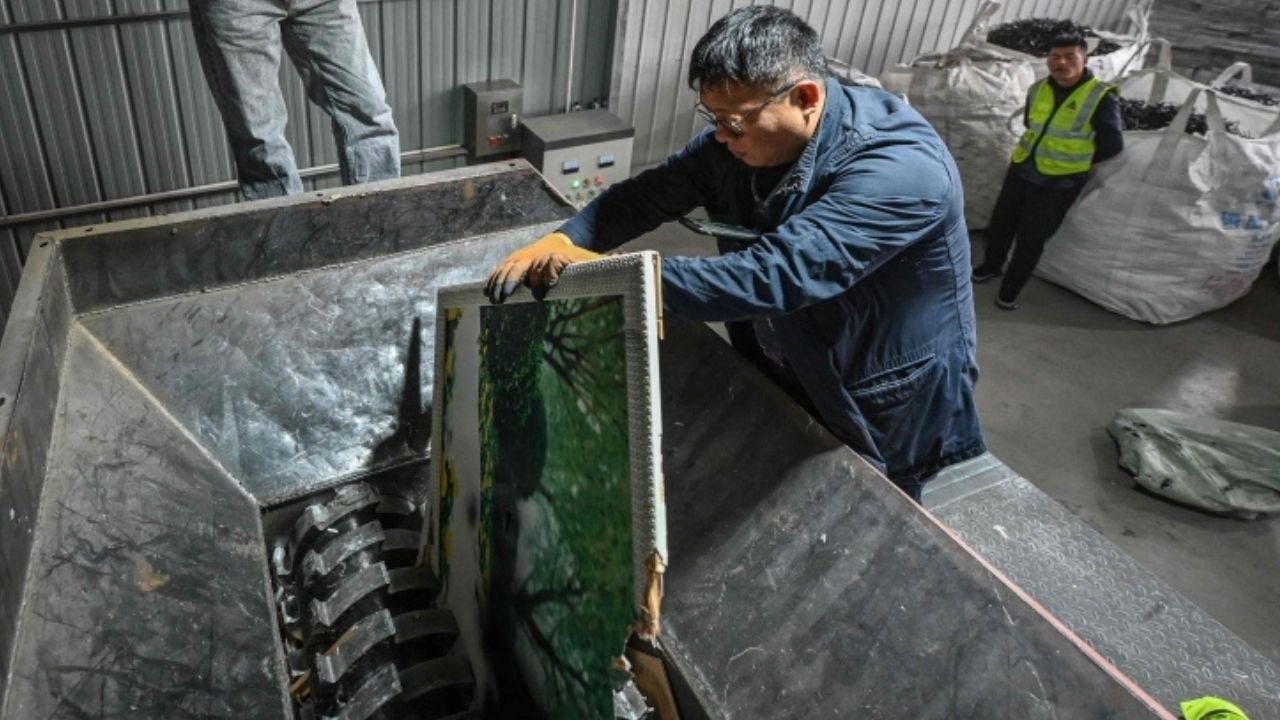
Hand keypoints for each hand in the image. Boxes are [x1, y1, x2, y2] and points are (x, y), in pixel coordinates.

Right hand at [485, 232, 603, 302]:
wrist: (558, 243)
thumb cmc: (576, 260)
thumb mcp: (591, 262)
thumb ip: (606, 266)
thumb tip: (628, 261)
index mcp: (557, 257)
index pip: (551, 263)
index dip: (547, 274)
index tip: (544, 289)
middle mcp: (537, 256)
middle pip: (524, 266)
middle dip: (515, 281)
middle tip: (508, 298)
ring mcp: (523, 258)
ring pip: (509, 268)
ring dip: (501, 283)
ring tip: (495, 299)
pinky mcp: (513, 261)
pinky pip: (500, 269)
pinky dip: (493, 279)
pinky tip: (486, 292)